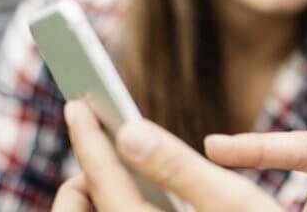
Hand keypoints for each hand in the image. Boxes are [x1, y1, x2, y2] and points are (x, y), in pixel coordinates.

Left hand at [52, 101, 282, 211]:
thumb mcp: (230, 199)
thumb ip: (176, 165)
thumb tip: (129, 132)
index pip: (103, 181)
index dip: (89, 139)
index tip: (76, 105)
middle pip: (79, 209)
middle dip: (86, 173)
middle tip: (109, 142)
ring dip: (98, 194)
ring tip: (123, 169)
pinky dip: (115, 207)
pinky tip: (143, 195)